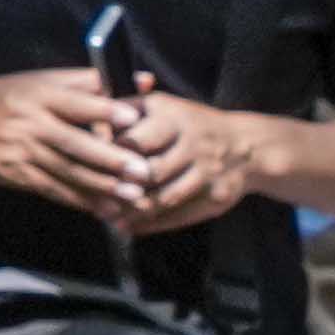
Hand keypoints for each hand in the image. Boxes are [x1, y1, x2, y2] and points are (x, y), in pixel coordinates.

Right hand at [0, 69, 146, 213]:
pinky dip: (79, 200)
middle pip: (73, 143)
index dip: (103, 110)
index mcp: (38, 94)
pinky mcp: (15, 174)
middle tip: (141, 171)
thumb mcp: (44, 80)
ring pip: (65, 171)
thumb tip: (145, 82)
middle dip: (109, 159)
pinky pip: (52, 189)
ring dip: (100, 186)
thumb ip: (95, 82)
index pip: (75, 102)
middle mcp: (28, 122)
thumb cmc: (9, 96)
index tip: (133, 118)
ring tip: (132, 196)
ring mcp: (19, 151)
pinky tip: (103, 208)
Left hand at [96, 88, 256, 234]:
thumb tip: (87, 129)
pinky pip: (179, 215)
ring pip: (164, 198)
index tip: (86, 167)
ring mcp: (208, 171)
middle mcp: (194, 143)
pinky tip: (127, 227)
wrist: (248, 145)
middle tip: (92, 199)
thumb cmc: (188, 125)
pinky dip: (151, 224)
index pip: (135, 140)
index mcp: (174, 117)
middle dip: (120, 188)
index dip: (109, 156)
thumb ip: (123, 113)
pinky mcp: (216, 196)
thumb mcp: (160, 107)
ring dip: (132, 211)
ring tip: (105, 216)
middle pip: (150, 171)